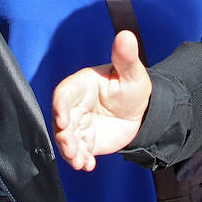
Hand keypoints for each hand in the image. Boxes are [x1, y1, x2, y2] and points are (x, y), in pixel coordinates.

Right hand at [53, 31, 151, 170]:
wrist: (142, 113)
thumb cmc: (134, 88)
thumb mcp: (133, 74)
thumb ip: (126, 57)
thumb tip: (125, 35)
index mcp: (82, 84)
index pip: (63, 94)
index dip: (60, 107)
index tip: (63, 122)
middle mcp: (76, 104)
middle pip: (60, 120)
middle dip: (64, 137)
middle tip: (74, 150)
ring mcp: (79, 123)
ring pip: (66, 138)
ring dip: (70, 151)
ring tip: (81, 162)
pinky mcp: (84, 139)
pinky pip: (78, 150)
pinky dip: (80, 159)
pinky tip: (88, 166)